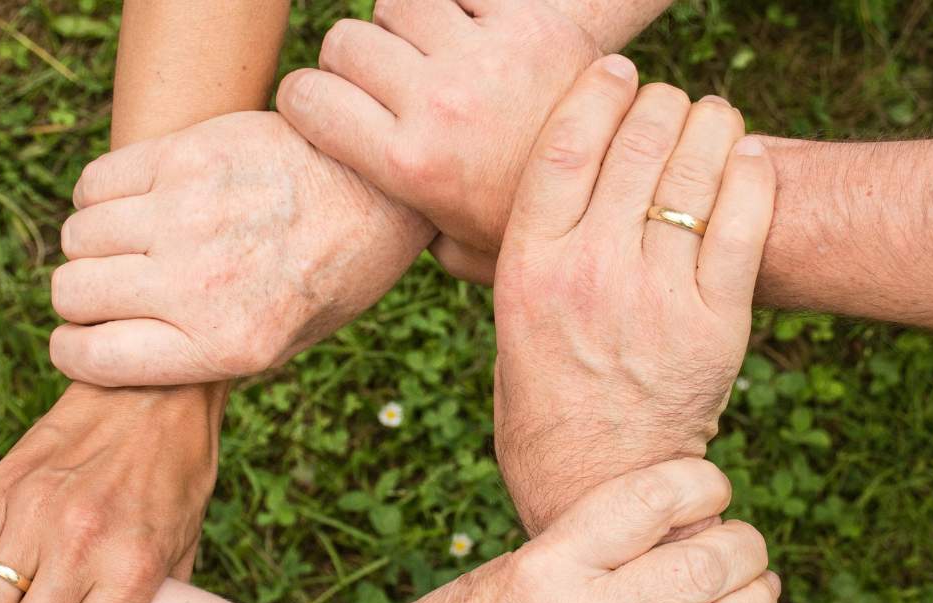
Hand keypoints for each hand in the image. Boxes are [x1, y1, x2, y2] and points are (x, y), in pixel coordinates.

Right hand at [48, 111, 432, 386]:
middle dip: (81, 298)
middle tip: (112, 288)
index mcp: (225, 345)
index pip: (91, 358)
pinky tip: (136, 202)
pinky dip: (100, 196)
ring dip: (92, 245)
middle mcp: (199, 284)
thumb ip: (201, 355)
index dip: (74, 351)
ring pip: (77, 236)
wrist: (380, 191)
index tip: (81, 340)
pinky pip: (95, 182)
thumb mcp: (282, 345)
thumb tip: (116, 354)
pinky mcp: (186, 156)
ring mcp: (188, 215)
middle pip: (72, 293)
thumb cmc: (330, 275)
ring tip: (131, 243)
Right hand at [277, 0, 594, 261]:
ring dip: (405, 24)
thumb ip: (402, 228)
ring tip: (430, 53)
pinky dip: (459, 4)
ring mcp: (484, 57)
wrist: (626, 184)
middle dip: (354, 61)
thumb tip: (362, 218)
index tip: (323, 106)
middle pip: (346, 42)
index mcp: (409, 164)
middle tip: (386, 84)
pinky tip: (475, 34)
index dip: (305, 98)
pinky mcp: (528, 20)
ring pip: (396, 2)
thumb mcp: (457, 248)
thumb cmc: (530, 223)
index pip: (306, 98)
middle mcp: (438, 105)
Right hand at [359, 459, 776, 602]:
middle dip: (744, 546)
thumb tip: (657, 524)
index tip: (711, 484)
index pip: (649, 502)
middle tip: (745, 540)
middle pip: (699, 568)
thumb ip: (577, 550)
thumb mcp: (503, 570)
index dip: (700, 482)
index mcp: (545, 567)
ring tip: (759, 586)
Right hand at [491, 59, 775, 532]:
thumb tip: (512, 193)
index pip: (565, 145)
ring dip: (710, 125)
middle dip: (659, 104)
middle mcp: (589, 274)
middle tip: (667, 104)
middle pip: (636, 143)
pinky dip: (750, 173)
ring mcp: (656, 298)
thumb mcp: (506, 325)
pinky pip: (745, 220)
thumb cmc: (542, 404)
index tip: (616, 72)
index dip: (596, 92)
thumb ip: (513, 258)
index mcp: (528, 269)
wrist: (598, 485)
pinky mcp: (716, 324)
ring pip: (695, 169)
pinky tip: (746, 158)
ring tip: (711, 120)